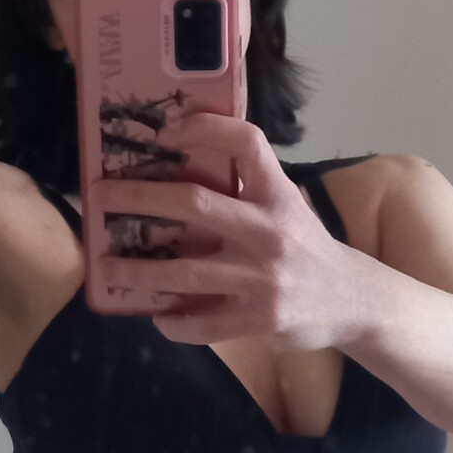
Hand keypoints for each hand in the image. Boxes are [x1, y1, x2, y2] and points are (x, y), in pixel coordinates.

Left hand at [90, 113, 366, 351]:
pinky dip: (174, 321)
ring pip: (185, 272)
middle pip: (195, 203)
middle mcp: (270, 231)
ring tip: (107, 267)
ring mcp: (263, 279)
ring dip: (138, 271)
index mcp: (277, 195)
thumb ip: (247, 190)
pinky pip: (203, 323)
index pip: (247, 143)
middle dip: (139, 197)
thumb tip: (182, 165)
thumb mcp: (288, 208)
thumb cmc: (306, 249)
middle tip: (99, 197)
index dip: (206, 128)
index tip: (165, 130)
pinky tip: (158, 316)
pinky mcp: (259, 319)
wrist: (353, 301)